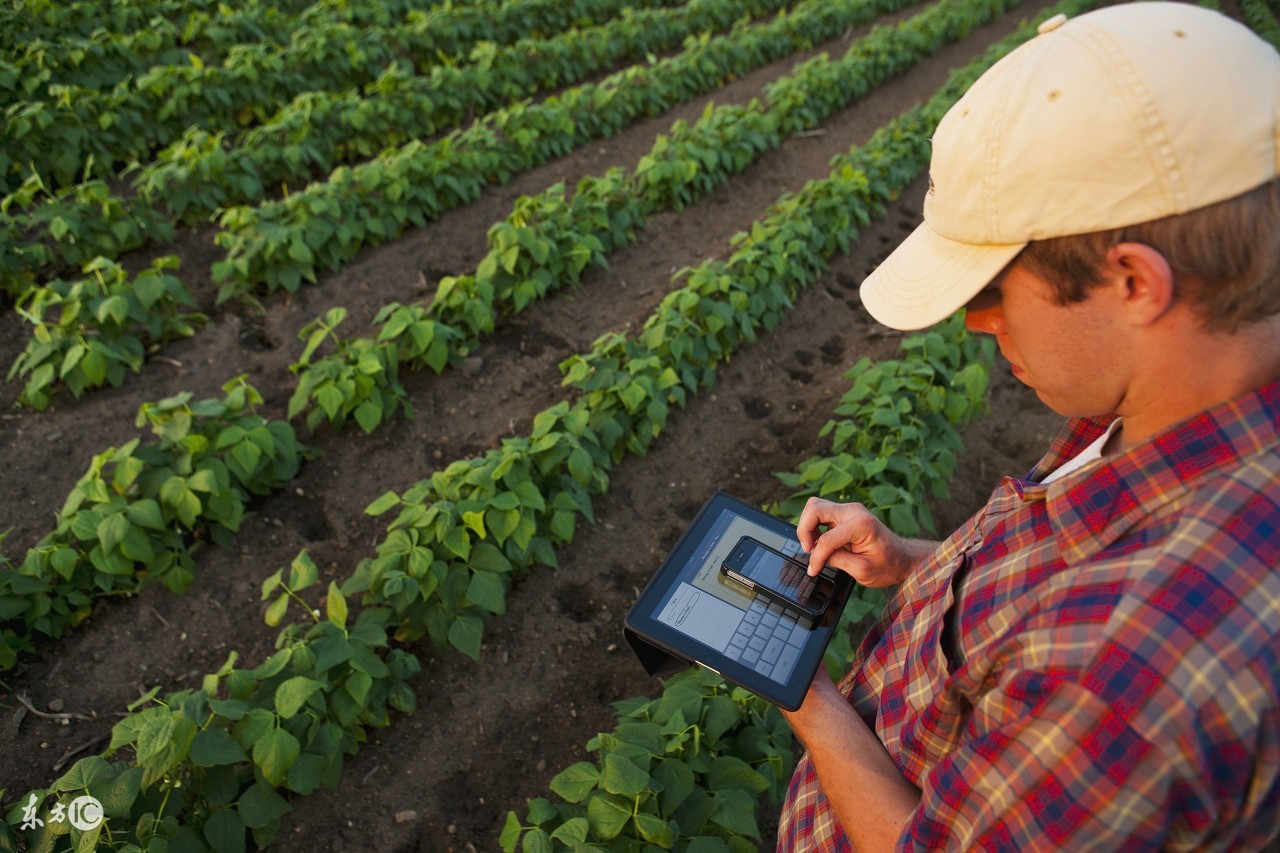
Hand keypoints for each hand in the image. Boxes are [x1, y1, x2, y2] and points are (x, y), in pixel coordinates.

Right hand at [797, 497, 924, 587]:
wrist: (902, 558)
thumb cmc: (888, 565)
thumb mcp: (862, 570)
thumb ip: (836, 560)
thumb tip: (816, 557)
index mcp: (861, 525)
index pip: (827, 538)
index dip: (816, 557)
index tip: (813, 570)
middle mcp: (854, 511)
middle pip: (814, 508)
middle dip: (805, 530)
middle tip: (808, 549)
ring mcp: (849, 509)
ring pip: (814, 506)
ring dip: (808, 526)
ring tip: (813, 545)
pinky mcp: (845, 513)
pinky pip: (821, 512)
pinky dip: (814, 525)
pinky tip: (819, 541)